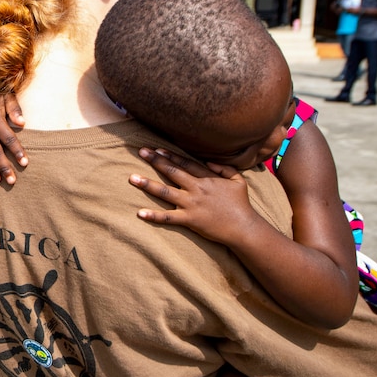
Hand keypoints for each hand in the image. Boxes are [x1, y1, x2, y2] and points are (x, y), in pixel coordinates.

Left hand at [129, 148, 257, 244]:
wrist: (244, 227)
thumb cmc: (241, 204)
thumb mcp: (238, 180)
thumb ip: (224, 168)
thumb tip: (209, 160)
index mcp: (207, 178)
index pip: (185, 163)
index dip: (170, 155)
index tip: (157, 149)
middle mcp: (196, 189)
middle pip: (172, 172)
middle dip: (156, 161)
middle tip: (141, 152)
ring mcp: (191, 204)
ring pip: (165, 192)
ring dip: (148, 184)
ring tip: (132, 178)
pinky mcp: (190, 220)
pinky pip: (168, 218)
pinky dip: (154, 216)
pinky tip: (140, 213)